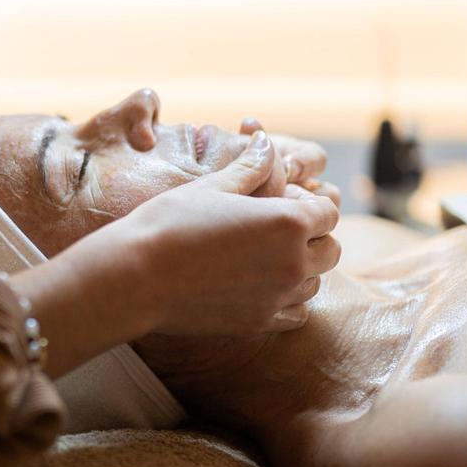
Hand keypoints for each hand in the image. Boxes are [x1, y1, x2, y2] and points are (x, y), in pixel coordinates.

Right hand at [82, 130, 340, 336]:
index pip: (327, 212)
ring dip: (302, 270)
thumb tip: (266, 143)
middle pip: (330, 250)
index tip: (285, 204)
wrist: (136, 276)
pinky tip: (263, 288)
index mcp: (289, 222)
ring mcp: (278, 297)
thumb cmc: (171, 222)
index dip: (308, 205)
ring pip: (315, 283)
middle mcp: (294, 262)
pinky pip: (296, 315)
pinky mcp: (259, 323)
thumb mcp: (214, 186)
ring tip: (266, 258)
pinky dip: (289, 301)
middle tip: (276, 231)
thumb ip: (251, 167)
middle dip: (312, 238)